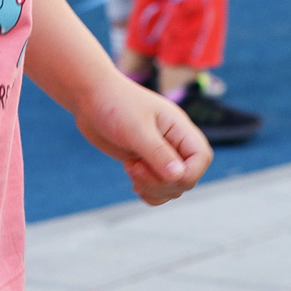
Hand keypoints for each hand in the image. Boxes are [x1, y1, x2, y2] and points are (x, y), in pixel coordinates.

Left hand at [70, 70, 211, 205]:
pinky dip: (149, 193)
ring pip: (173, 186)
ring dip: (153, 188)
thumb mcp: (136, 129)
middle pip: (187, 178)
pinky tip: (133, 183)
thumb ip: (158, 153)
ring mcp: (159, 154)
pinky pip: (158, 189)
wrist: (89, 97)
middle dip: (161, 183)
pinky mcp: (145, 162)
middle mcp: (174, 142)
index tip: (159, 172)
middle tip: (134, 169)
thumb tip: (179, 177)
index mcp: (179, 127)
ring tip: (131, 170)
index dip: (187, 174)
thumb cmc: (114, 104)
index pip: (201, 158)